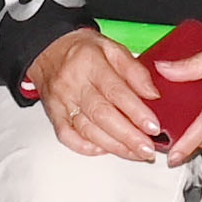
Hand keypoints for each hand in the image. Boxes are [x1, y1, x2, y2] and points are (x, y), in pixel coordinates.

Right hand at [30, 25, 164, 160]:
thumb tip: (152, 94)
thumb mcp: (113, 48)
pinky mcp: (53, 115)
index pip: (116, 92)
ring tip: (135, 153)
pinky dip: (86, 147)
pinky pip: (67, 137)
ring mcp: (62, 102)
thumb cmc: (83, 50)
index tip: (153, 126)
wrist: (49, 49)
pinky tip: (105, 149)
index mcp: (91, 64)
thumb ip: (135, 71)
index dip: (136, 112)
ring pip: (88, 130)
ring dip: (114, 146)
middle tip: (147, 149)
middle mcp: (74, 84)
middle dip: (128, 137)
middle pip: (102, 115)